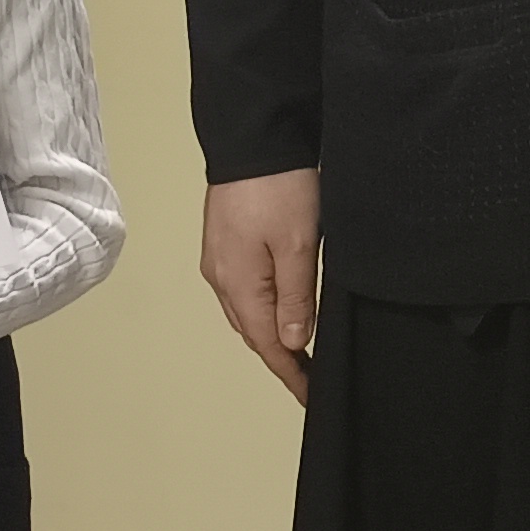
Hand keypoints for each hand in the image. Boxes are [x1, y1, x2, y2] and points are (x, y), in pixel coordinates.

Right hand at [202, 167, 321, 404]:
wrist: (253, 136)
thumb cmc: (278, 185)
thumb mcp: (300, 246)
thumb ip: (297, 298)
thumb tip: (292, 341)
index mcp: (239, 283)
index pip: (267, 344)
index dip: (290, 373)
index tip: (311, 394)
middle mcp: (221, 276)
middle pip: (252, 332)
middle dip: (280, 358)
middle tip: (310, 377)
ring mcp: (219, 259)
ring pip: (246, 311)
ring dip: (270, 333)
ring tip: (299, 350)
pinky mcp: (224, 243)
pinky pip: (242, 289)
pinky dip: (261, 307)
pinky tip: (279, 307)